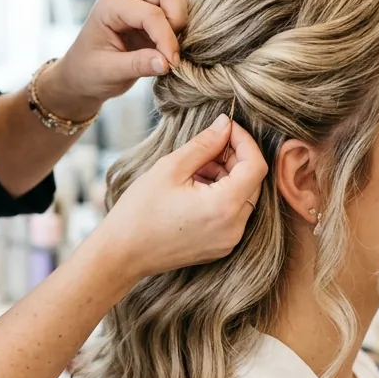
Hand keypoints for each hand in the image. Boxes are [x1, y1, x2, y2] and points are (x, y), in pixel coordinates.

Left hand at [39, 0, 188, 119]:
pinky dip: (181, 24)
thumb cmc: (88, 72)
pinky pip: (177, 6)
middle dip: (178, 18)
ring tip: (170, 48)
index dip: (166, 39)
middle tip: (172, 49)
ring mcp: (141, 0)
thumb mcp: (108, 72)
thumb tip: (167, 62)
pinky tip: (171, 46)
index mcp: (111, 5)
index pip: (151, 13)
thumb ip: (137, 65)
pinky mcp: (152, 11)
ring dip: (181, 19)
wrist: (81, 75)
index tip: (172, 64)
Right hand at [99, 115, 267, 281]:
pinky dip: (222, 195)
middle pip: (252, 182)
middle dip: (234, 158)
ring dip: (227, 176)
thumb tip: (226, 124)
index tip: (227, 128)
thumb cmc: (140, 211)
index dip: (245, 142)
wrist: (122, 253)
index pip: (256, 165)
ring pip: (243, 197)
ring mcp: (229, 240)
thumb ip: (204, 144)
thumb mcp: (170, 168)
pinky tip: (195, 188)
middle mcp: (234, 228)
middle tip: (207, 147)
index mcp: (224, 207)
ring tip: (195, 169)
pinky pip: (233, 213)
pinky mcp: (221, 246)